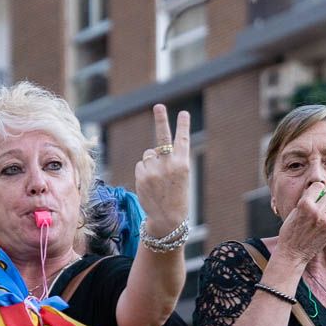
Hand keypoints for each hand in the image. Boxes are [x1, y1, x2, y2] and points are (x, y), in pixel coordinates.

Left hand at [135, 105, 190, 234]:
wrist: (168, 219)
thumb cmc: (176, 197)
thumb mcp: (180, 178)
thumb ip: (169, 161)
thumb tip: (152, 150)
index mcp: (183, 164)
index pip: (183, 140)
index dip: (183, 126)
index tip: (184, 113)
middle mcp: (169, 164)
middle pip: (163, 137)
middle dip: (161, 120)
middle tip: (159, 106)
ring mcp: (155, 169)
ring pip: (149, 155)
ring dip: (151, 163)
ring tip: (158, 180)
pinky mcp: (142, 175)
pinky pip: (141, 165)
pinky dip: (144, 172)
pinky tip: (150, 184)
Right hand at [274, 181, 325, 263]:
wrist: (292, 252)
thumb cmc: (290, 232)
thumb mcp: (294, 212)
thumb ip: (306, 202)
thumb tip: (316, 192)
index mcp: (305, 204)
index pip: (319, 186)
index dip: (317, 189)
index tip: (316, 193)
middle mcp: (316, 211)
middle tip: (323, 202)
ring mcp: (325, 221)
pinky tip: (325, 222)